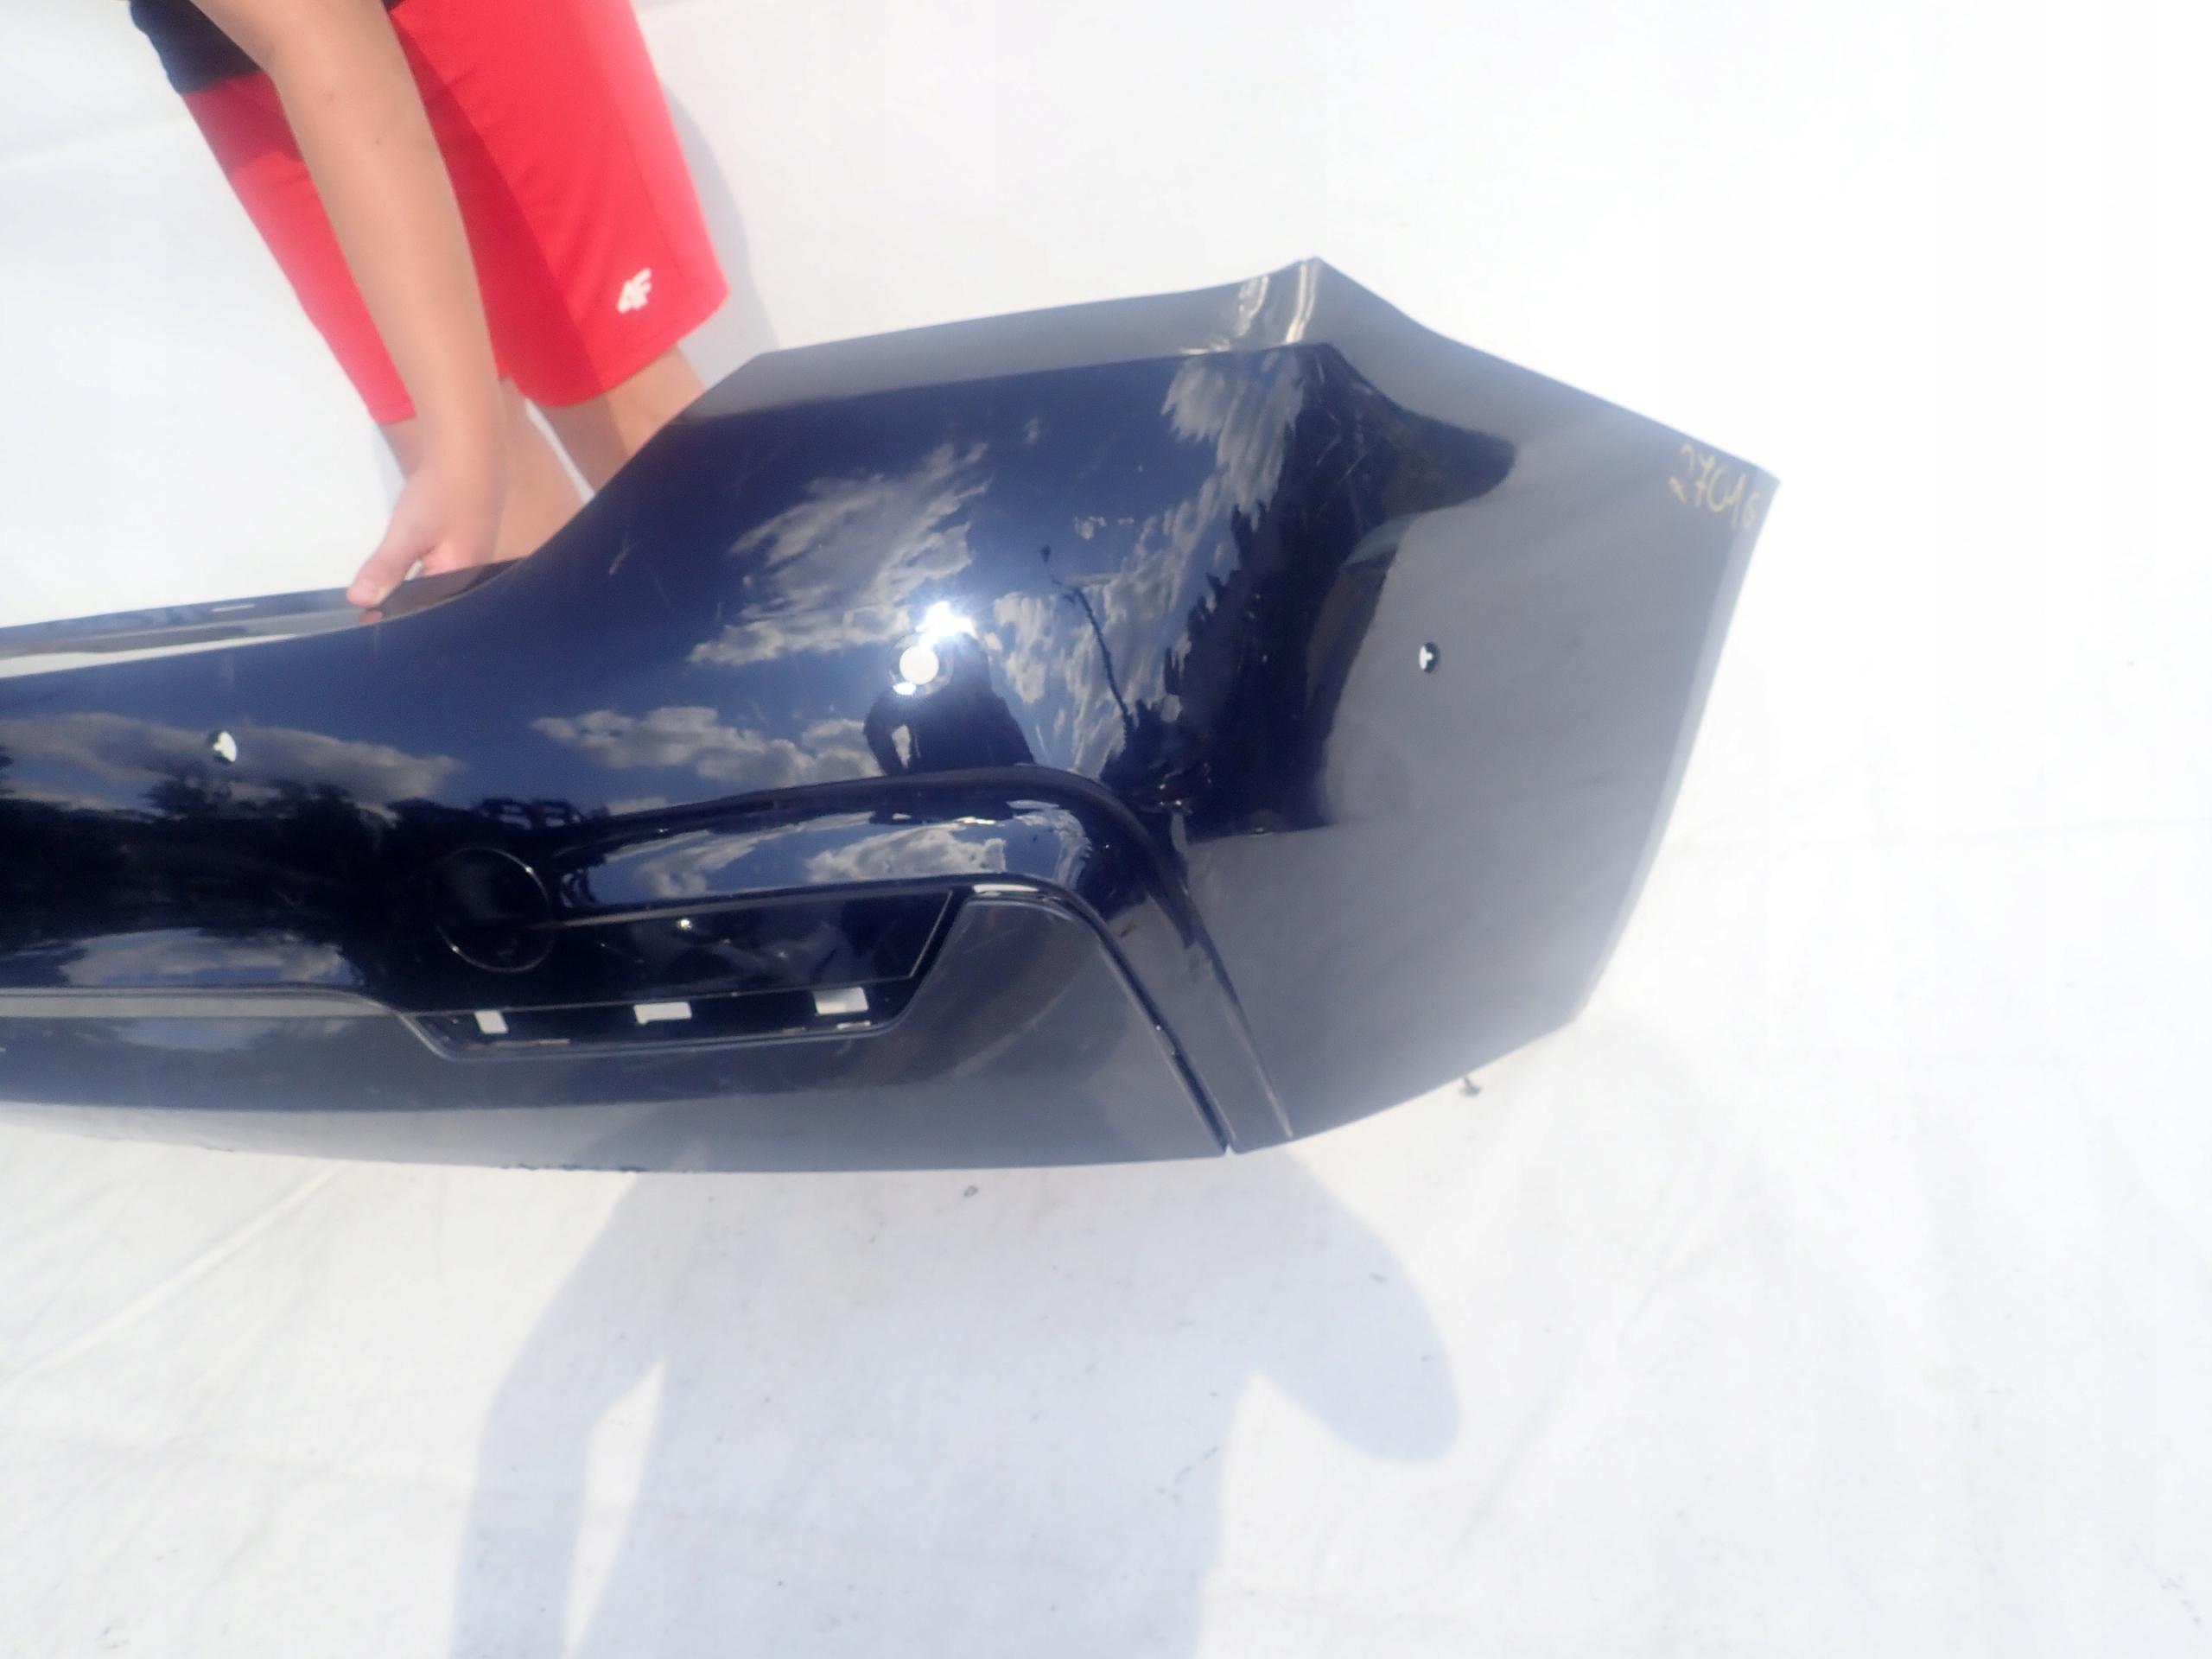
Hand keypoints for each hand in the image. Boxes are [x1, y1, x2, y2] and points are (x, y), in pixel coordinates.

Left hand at [349, 448, 505, 609]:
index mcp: (460, 584)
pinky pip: (441, 578)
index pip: (423, 614)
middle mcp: (472, 584)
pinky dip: (421, 579)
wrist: (468, 458)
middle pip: (433, 606)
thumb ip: (387, 568)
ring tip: (381, 596)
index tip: (364, 617)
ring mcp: (473, 570)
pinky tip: (404, 575)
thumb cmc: (442, 495)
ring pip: (436, 592)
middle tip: (368, 605)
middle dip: (402, 607)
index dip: (392, 618)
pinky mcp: (467, 556)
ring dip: (410, 593)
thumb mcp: (408, 532)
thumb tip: (360, 601)